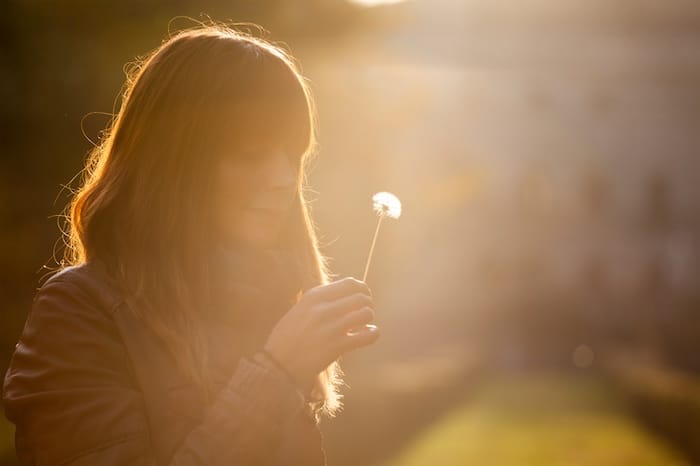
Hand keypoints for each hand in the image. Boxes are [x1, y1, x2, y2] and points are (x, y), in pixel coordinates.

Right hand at [262, 277, 379, 391]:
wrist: (278, 365)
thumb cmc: (288, 338)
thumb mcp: (300, 310)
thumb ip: (321, 300)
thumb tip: (348, 292)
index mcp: (313, 296)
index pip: (350, 283)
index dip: (362, 289)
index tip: (363, 296)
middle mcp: (323, 309)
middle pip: (361, 297)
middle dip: (367, 304)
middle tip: (364, 313)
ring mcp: (331, 327)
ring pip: (366, 313)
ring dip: (369, 319)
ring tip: (363, 325)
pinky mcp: (337, 346)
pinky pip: (368, 335)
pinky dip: (373, 333)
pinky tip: (370, 334)